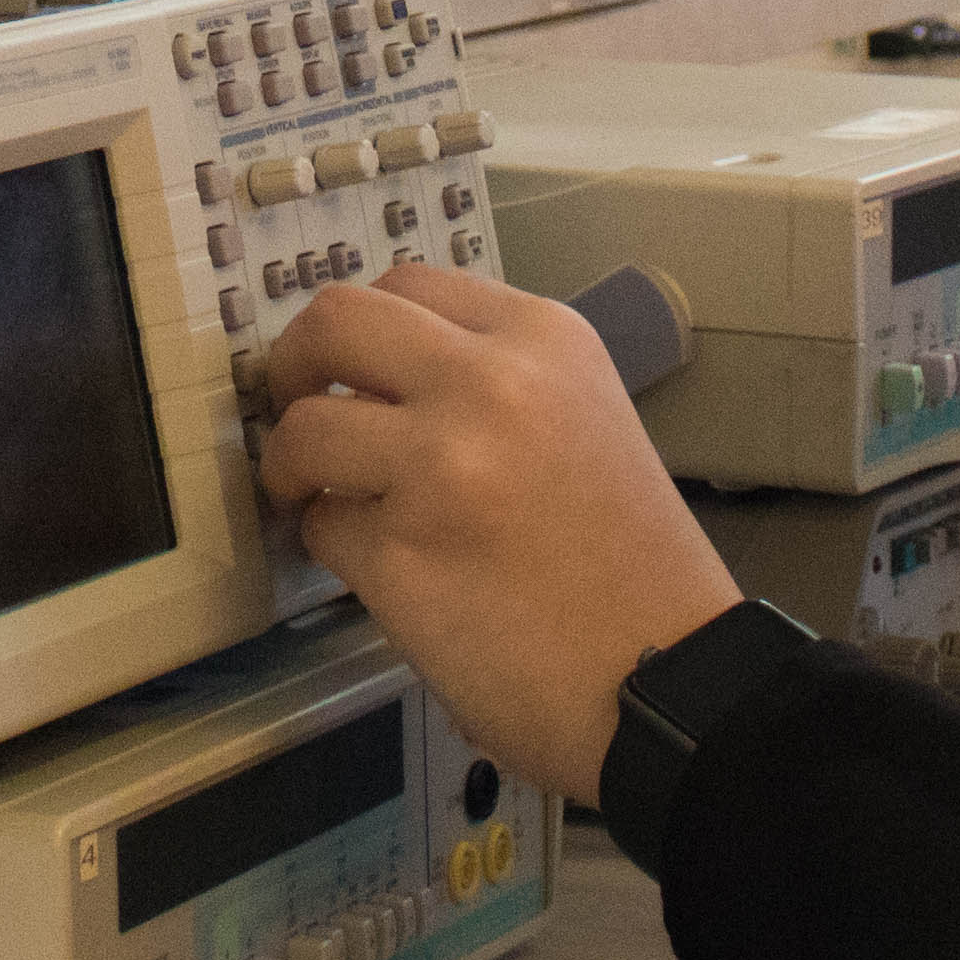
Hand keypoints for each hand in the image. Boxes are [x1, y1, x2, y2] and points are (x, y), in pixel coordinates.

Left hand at [252, 261, 740, 802]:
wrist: (666, 676)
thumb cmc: (630, 562)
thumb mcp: (583, 417)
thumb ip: (497, 380)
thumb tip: (386, 376)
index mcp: (542, 339)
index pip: (406, 283)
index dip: (357, 330)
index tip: (344, 365)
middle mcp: (488, 383)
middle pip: (335, 321)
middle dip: (295, 365)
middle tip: (295, 409)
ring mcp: (438, 465)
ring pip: (304, 428)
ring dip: (293, 467)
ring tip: (316, 498)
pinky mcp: (399, 553)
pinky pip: (320, 527)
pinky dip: (331, 547)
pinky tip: (379, 568)